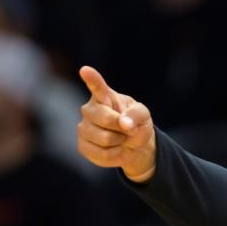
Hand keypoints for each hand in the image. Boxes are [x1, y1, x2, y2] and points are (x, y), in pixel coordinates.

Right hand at [77, 66, 155, 181]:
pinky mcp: (83, 146)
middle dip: (122, 127)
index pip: (96, 86)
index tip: (86, 70)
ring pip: (104, 139)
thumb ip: (136, 114)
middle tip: (126, 128)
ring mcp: (83, 128)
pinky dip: (115, 155)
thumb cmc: (136, 124)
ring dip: (119, 142)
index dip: (91, 79)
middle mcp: (89, 110)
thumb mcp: (143, 115)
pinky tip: (114, 149)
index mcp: (104, 97)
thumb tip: (124, 123)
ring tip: (120, 138)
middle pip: (104, 118)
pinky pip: (102, 154)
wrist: (134, 146)